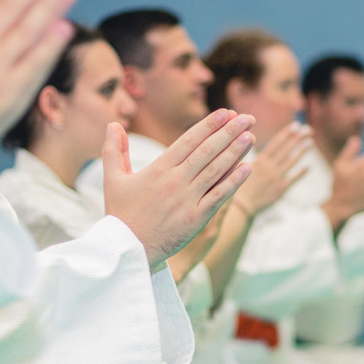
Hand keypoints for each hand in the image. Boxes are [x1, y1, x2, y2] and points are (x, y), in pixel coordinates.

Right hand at [102, 110, 253, 266]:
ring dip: (235, 152)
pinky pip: (219, 197)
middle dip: (228, 133)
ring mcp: (187, 200)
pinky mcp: (196, 219)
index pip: (189, 141)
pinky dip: (234, 182)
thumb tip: (113, 124)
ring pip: (216, 171)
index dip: (209, 125)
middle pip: (207, 152)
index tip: (225, 113)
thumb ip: (114, 150)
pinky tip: (248, 168)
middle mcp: (175, 182)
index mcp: (158, 170)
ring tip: (250, 136)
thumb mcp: (113, 179)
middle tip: (247, 118)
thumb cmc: (120, 214)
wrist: (127, 251)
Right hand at [232, 121, 311, 216]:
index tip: (295, 125)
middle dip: (297, 139)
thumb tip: (247, 136)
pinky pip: (293, 179)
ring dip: (301, 152)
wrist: (242, 205)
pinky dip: (301, 172)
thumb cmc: (239, 183)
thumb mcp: (240, 165)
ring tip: (311, 142)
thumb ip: (246, 151)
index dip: (286, 134)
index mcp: (260, 160)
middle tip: (307, 129)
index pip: (276, 143)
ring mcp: (276, 178)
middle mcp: (269, 167)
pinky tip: (309, 166)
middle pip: (286, 150)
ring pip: (291, 162)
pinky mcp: (280, 189)